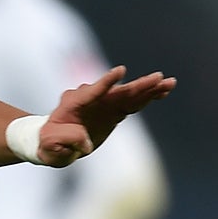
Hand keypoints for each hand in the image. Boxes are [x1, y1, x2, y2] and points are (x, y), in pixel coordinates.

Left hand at [36, 67, 174, 166]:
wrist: (53, 142)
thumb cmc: (48, 144)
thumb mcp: (50, 147)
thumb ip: (65, 142)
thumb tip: (84, 141)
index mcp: (73, 104)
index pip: (91, 91)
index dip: (106, 82)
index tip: (120, 71)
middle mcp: (91, 98)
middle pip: (116, 91)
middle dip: (137, 85)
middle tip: (157, 78)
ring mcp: (104, 103)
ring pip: (128, 94)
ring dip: (149, 89)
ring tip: (169, 83)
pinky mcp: (114, 110)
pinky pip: (133, 102)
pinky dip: (148, 97)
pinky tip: (164, 91)